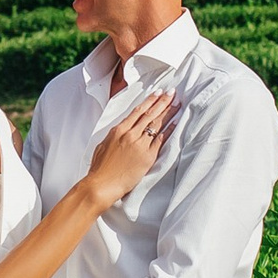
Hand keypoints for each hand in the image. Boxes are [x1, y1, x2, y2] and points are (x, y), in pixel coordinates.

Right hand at [83, 90, 177, 204]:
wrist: (102, 184)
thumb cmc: (100, 169)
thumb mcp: (103, 146)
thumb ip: (114, 137)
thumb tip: (120, 132)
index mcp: (118, 130)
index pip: (138, 111)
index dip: (149, 101)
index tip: (157, 93)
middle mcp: (130, 134)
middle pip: (150, 114)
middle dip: (162, 102)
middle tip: (172, 93)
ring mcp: (140, 144)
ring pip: (157, 123)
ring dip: (169, 112)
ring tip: (177, 103)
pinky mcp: (147, 156)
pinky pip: (161, 139)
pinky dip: (169, 129)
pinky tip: (175, 122)